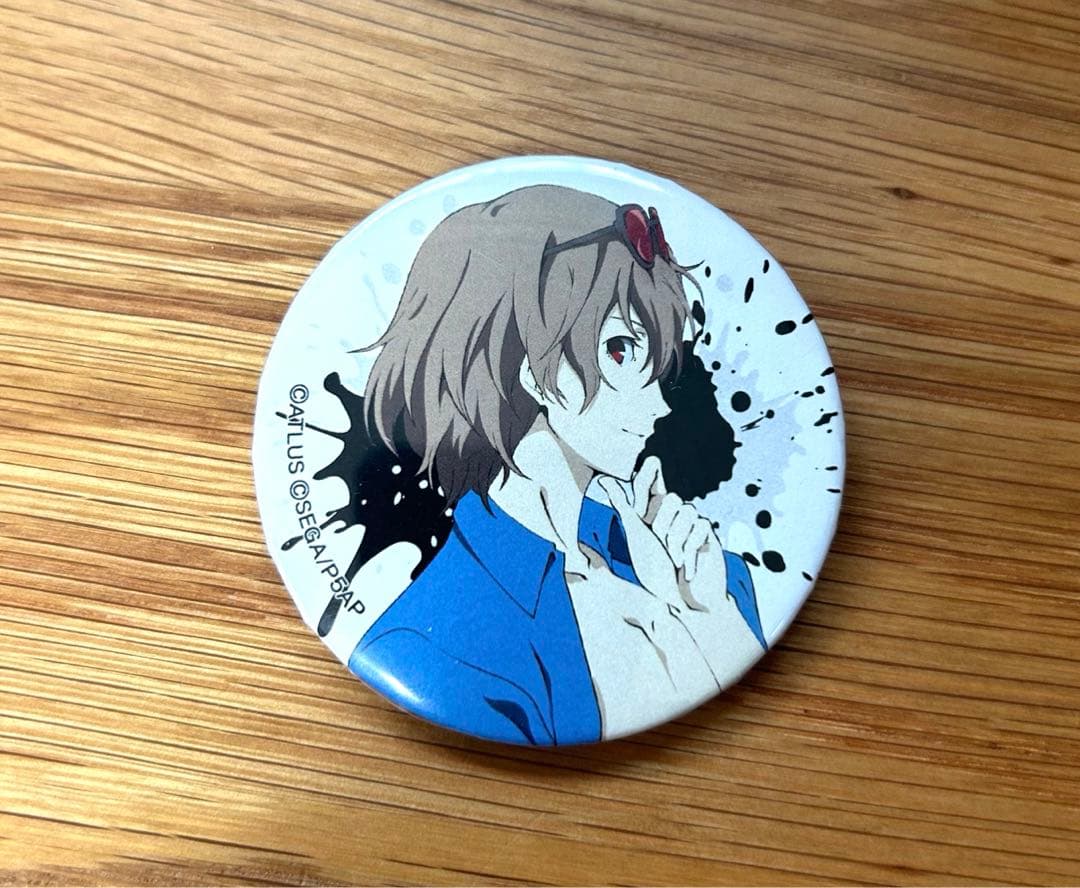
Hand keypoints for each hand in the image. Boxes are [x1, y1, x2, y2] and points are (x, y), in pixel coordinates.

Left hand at [597, 456, 726, 610]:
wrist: (684, 601)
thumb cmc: (657, 570)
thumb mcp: (637, 536)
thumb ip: (624, 507)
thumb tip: (604, 480)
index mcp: (653, 514)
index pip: (652, 486)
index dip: (650, 474)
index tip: (651, 461)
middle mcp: (675, 515)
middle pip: (671, 499)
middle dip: (663, 528)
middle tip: (663, 550)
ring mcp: (693, 524)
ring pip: (686, 511)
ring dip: (676, 542)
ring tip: (675, 560)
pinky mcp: (708, 535)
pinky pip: (701, 527)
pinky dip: (690, 551)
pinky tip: (687, 568)